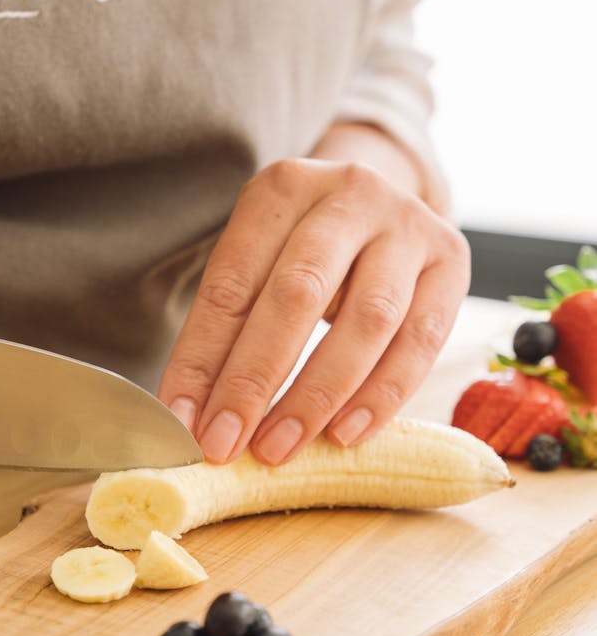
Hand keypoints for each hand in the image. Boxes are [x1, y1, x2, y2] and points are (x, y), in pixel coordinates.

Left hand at [159, 155, 469, 464]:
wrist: (384, 210)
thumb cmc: (304, 251)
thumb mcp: (260, 266)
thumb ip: (229, 332)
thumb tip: (193, 418)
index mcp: (282, 188)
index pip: (231, 283)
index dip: (202, 359)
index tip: (184, 423)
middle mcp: (348, 194)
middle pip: (296, 294)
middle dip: (254, 380)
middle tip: (226, 444)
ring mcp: (407, 224)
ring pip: (367, 320)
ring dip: (317, 395)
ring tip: (280, 448)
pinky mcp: (451, 261)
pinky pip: (419, 341)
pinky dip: (380, 396)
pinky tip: (344, 434)